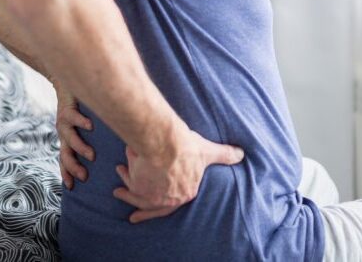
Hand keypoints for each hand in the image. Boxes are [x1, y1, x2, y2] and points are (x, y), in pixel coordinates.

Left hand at [52, 78, 94, 189]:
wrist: (63, 80)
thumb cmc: (80, 103)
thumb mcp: (84, 123)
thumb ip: (95, 136)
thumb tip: (118, 146)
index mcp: (67, 137)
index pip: (65, 158)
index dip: (67, 172)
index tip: (71, 186)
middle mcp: (64, 131)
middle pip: (65, 153)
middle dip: (73, 167)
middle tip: (84, 177)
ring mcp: (64, 120)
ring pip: (69, 137)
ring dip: (80, 148)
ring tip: (91, 156)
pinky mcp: (67, 107)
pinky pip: (73, 116)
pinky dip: (81, 122)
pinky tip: (90, 127)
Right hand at [113, 121, 244, 223]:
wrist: (166, 144)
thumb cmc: (187, 147)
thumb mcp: (208, 151)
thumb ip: (225, 154)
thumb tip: (242, 154)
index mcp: (185, 192)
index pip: (175, 201)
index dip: (167, 201)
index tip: (160, 200)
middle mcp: (168, 198)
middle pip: (153, 207)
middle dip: (143, 210)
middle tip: (134, 216)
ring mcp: (152, 194)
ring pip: (138, 196)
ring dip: (129, 195)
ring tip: (120, 191)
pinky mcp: (138, 185)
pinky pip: (130, 182)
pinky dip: (125, 177)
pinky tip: (121, 170)